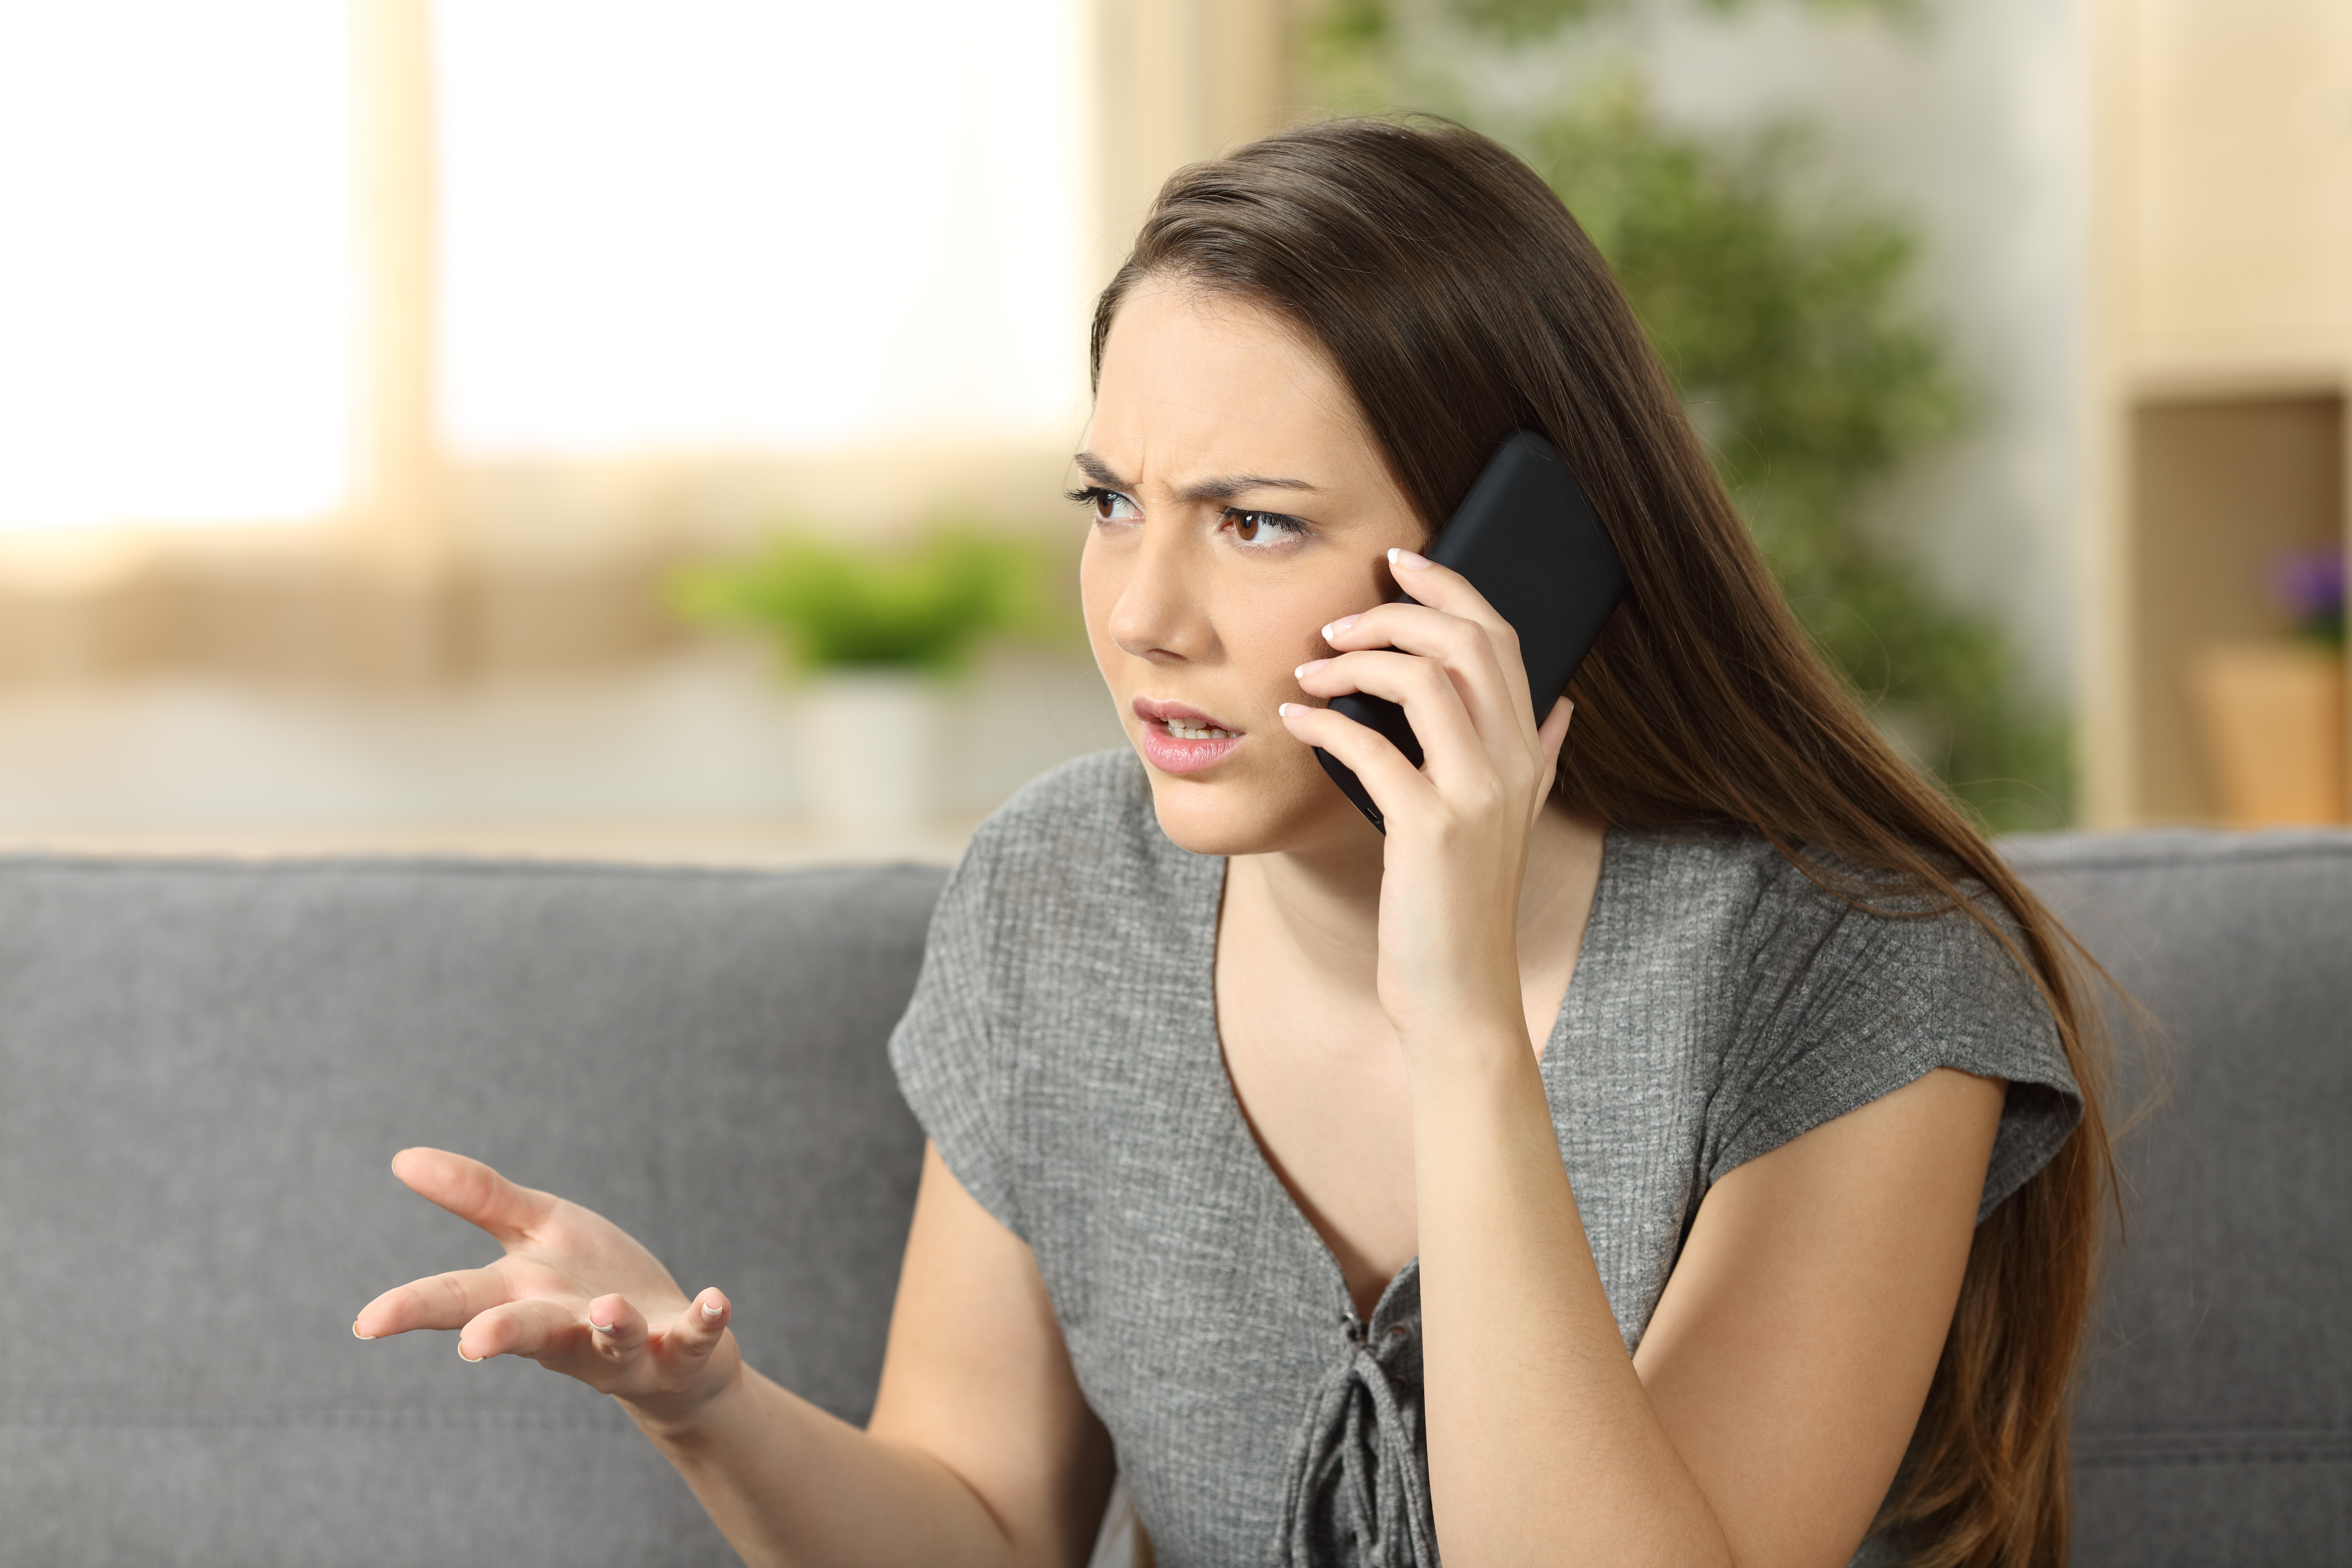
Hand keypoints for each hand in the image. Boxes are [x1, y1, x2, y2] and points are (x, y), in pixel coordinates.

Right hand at [353, 1147, 739, 1428]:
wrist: (673, 1351)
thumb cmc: (591, 1286)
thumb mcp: (538, 1230)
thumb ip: (478, 1197)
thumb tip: (403, 1158)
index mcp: (524, 1297)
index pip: (459, 1301)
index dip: (412, 1309)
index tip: (366, 1322)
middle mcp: (567, 1330)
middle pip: (527, 1333)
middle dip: (502, 1336)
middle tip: (473, 1344)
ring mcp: (625, 1346)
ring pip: (611, 1343)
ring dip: (611, 1328)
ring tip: (608, 1311)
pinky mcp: (683, 1348)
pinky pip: (693, 1337)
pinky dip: (705, 1321)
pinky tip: (716, 1298)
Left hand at [1278, 547, 1573, 1059]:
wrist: (1461, 997)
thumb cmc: (1463, 906)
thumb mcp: (1513, 825)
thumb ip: (1537, 761)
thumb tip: (1561, 707)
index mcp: (1527, 753)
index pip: (1502, 638)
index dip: (1452, 588)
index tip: (1401, 562)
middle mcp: (1510, 764)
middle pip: (1465, 641)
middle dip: (1396, 611)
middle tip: (1339, 620)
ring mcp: (1474, 796)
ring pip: (1423, 678)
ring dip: (1355, 659)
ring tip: (1309, 669)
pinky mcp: (1429, 829)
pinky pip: (1371, 747)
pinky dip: (1324, 722)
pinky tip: (1295, 720)